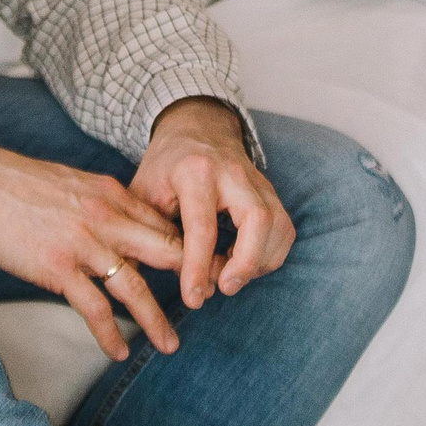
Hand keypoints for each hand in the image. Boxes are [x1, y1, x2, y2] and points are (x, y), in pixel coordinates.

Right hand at [0, 140, 187, 361]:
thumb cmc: (19, 184)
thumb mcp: (75, 183)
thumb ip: (104, 204)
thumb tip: (127, 224)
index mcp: (111, 194)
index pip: (164, 223)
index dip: (190, 247)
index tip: (206, 268)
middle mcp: (106, 217)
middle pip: (165, 251)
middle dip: (193, 278)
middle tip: (210, 301)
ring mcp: (83, 243)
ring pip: (135, 287)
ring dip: (156, 320)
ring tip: (170, 345)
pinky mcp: (58, 267)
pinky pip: (94, 309)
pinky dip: (110, 334)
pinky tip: (119, 351)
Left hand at [131, 98, 293, 309]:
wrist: (195, 127)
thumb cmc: (164, 165)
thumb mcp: (142, 192)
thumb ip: (144, 232)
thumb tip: (143, 281)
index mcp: (194, 171)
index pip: (202, 225)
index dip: (198, 266)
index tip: (194, 298)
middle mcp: (232, 172)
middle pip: (257, 219)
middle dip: (246, 262)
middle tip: (226, 288)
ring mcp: (256, 180)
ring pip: (277, 224)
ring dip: (261, 261)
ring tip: (232, 277)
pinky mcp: (270, 191)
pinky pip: (284, 228)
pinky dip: (270, 254)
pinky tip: (245, 263)